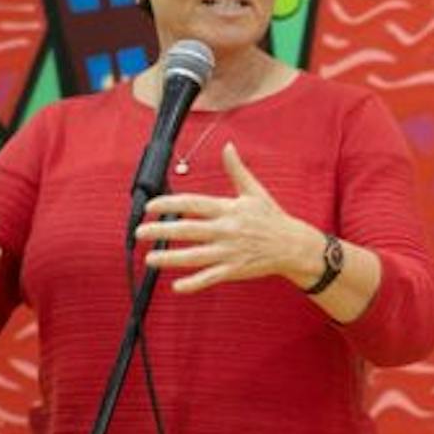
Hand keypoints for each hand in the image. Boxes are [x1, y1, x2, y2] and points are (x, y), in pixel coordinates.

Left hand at [136, 144, 315, 293]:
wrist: (293, 246)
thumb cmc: (272, 217)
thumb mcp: (255, 191)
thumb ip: (237, 170)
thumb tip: (228, 146)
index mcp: (228, 209)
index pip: (193, 203)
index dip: (169, 204)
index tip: (150, 207)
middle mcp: (227, 230)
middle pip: (189, 230)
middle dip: (161, 231)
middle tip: (140, 232)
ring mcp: (230, 252)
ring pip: (195, 256)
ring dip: (171, 258)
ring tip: (150, 258)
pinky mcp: (235, 270)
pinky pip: (211, 277)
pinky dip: (194, 283)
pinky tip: (176, 286)